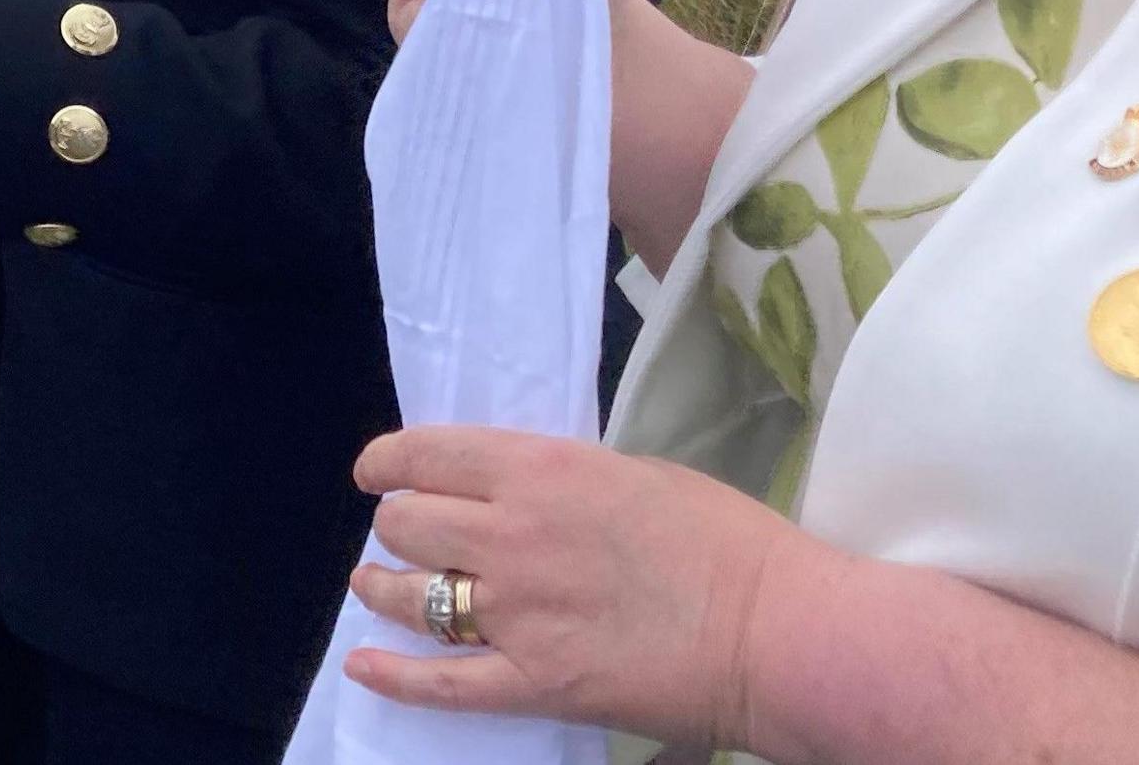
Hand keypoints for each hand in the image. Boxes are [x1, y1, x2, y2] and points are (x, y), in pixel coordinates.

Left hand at [344, 426, 836, 747]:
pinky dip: (391, 675)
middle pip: (407, 524)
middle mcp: (511, 535)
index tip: (379, 473)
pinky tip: (362, 665)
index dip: (387, 463)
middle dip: (399, 526)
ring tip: (376, 584)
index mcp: (538, 471)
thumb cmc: (724, 542)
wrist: (776, 632)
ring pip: (409, 595)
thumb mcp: (633, 474)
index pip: (425, 456)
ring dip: (383, 586)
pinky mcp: (531, 682)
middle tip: (410, 534)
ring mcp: (515, 614)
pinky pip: (438, 682)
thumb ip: (560, 480)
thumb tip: (516, 491)